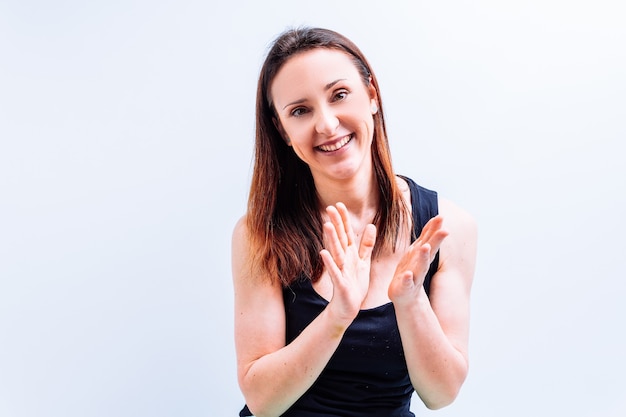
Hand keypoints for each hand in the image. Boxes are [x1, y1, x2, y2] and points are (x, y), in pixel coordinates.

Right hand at [320, 203, 375, 322]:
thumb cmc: (354, 285)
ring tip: (326, 225)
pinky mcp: (340, 283)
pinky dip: (330, 263)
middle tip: (329, 208)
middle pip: (340, 239)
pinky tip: (323, 253)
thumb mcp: (363, 262)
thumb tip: (371, 225)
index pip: (346, 234)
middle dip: (335, 224)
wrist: (349, 307)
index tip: (339, 204)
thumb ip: (366, 244)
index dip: (344, 220)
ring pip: (336, 252)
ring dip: (331, 239)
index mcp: (349, 254)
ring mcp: (340, 271)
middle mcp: (343, 260)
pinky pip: (335, 271)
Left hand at [388, 215, 447, 306]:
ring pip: (420, 266)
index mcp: (421, 256)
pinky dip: (407, 279)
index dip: (434, 229)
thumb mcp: (418, 252)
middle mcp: (420, 265)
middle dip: (436, 241)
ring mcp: (413, 277)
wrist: (406, 298)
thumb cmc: (412, 271)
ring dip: (423, 257)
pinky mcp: (404, 289)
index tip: (441, 217)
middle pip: (429, 251)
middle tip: (445, 230)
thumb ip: (426, 237)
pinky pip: (406, 284)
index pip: (429, 240)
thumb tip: (437, 219)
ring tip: (426, 247)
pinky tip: (408, 275)